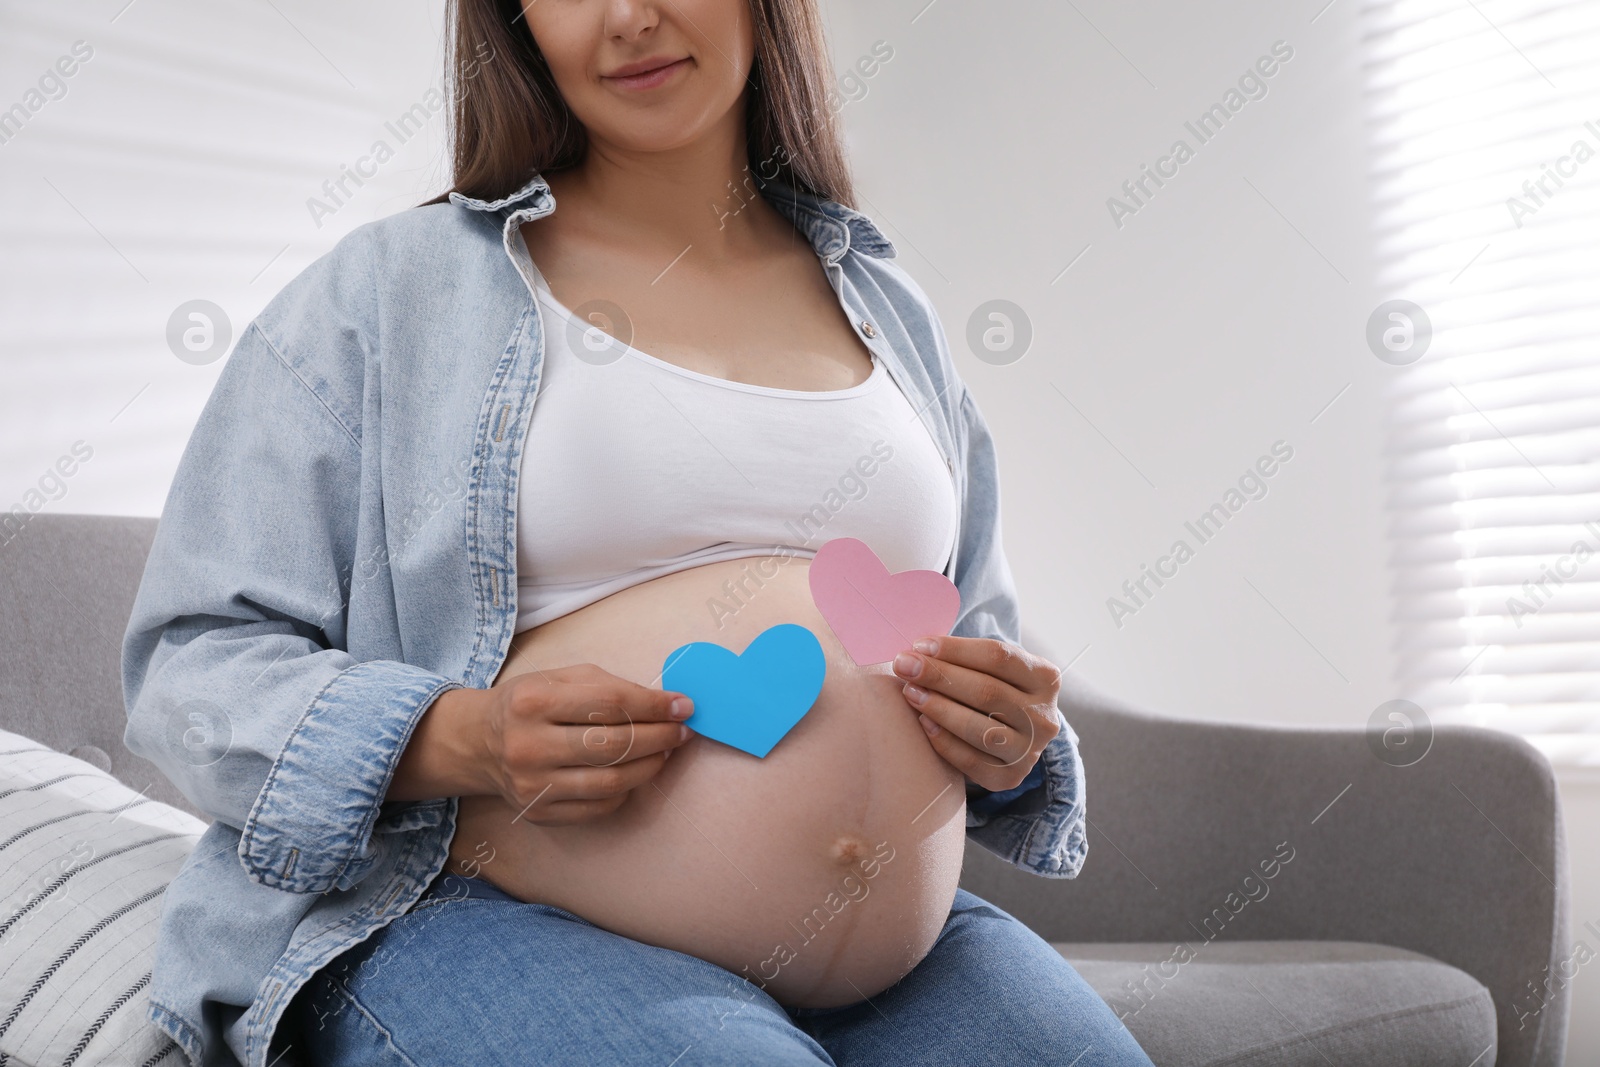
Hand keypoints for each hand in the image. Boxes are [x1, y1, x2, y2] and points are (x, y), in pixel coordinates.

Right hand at [480, 664, 695, 825]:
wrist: (478, 742)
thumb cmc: (530, 703)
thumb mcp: (561, 678)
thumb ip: (610, 686)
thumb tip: (666, 705)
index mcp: (534, 701)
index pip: (611, 704)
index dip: (655, 706)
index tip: (684, 706)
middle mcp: (529, 745)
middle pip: (614, 745)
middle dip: (660, 737)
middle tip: (682, 731)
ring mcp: (532, 785)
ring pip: (611, 781)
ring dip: (651, 766)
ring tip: (666, 751)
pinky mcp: (538, 813)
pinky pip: (599, 807)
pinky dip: (626, 790)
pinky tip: (635, 772)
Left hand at [891, 635, 1060, 791]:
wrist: (1008, 737)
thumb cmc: (991, 689)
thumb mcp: (992, 669)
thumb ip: (965, 657)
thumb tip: (917, 651)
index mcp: (1046, 678)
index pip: (998, 656)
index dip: (955, 650)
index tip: (919, 645)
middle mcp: (1044, 717)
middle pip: (987, 692)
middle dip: (939, 676)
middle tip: (904, 666)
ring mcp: (1030, 751)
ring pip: (980, 729)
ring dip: (939, 708)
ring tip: (910, 693)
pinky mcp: (1010, 777)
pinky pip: (971, 760)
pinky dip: (944, 741)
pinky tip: (923, 723)